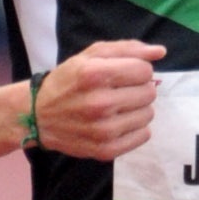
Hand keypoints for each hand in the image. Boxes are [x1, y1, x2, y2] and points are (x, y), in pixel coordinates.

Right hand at [31, 40, 164, 159]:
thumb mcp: (90, 55)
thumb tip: (160, 52)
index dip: (138, 70)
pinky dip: (136, 127)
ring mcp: (103, 130)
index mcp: (94, 74)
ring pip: (149, 114)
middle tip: (120, 91)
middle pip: (149, 92)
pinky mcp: (106, 150)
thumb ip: (127, 49)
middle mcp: (99, 103)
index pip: (144, 71)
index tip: (125, 74)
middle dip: (138, 88)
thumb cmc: (67, 81)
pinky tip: (119, 122)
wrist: (38, 116)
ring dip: (138, 108)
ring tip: (118, 107)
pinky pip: (144, 135)